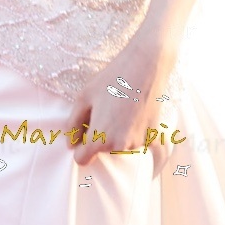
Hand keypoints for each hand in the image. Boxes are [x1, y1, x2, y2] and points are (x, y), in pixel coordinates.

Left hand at [69, 33, 183, 176]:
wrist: (146, 65)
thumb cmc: (112, 79)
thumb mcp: (83, 97)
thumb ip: (73, 124)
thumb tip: (71, 144)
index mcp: (100, 139)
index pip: (82, 160)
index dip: (79, 148)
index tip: (82, 135)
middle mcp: (121, 146)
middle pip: (103, 153)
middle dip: (100, 139)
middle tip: (103, 113)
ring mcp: (139, 142)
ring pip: (122, 148)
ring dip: (119, 136)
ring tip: (120, 110)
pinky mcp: (154, 135)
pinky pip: (149, 151)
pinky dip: (146, 151)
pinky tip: (146, 153)